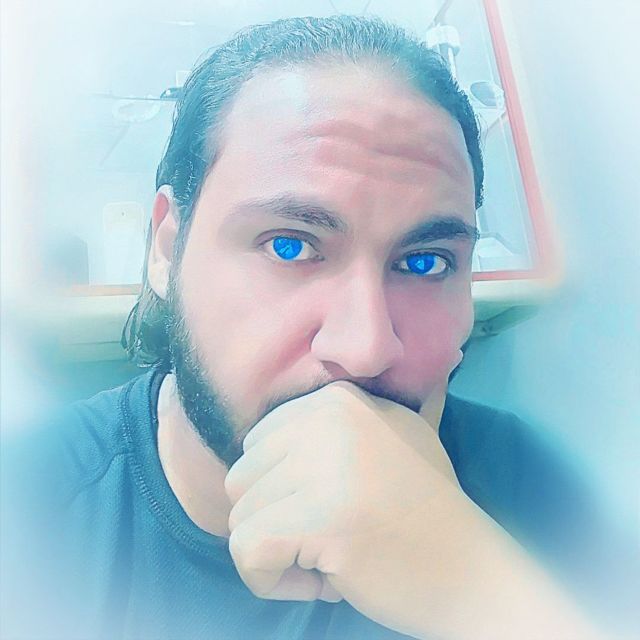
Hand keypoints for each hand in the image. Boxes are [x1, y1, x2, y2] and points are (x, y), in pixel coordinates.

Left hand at [224, 381, 469, 632]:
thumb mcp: (388, 437)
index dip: (281, 489)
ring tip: (331, 558)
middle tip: (327, 538)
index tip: (326, 509)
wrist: (473, 571)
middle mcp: (327, 419)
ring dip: (278, 554)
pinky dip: (270, 581)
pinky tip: (320, 582)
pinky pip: (247, 552)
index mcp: (337, 400)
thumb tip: (267, 430)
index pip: (257, 443)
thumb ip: (335, 425)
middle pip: (242, 479)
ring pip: (240, 518)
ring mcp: (325, 466)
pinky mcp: (320, 519)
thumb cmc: (422, 509)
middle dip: (274, 521)